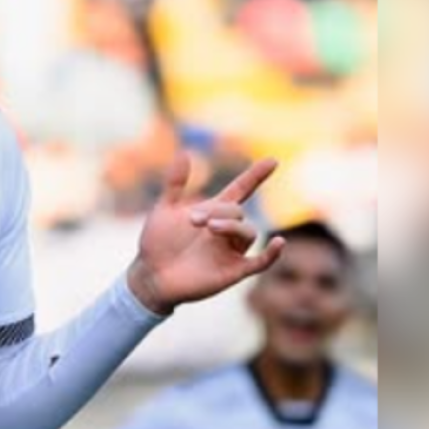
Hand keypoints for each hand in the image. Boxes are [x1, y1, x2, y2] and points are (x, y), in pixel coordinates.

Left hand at [127, 153, 285, 314]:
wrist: (150, 276)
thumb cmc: (158, 243)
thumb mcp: (164, 209)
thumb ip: (175, 183)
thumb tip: (184, 152)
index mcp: (213, 212)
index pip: (241, 189)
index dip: (256, 175)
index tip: (273, 160)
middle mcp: (227, 230)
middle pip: (237, 211)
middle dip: (218, 211)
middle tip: (193, 220)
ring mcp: (232, 250)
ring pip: (247, 232)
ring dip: (231, 226)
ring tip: (209, 228)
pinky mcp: (234, 271)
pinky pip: (261, 262)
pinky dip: (272, 254)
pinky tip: (278, 242)